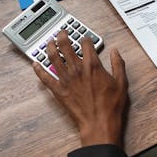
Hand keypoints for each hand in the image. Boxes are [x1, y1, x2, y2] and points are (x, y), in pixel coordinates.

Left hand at [33, 30, 128, 146]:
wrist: (99, 123)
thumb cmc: (110, 106)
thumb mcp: (121, 82)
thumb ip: (118, 64)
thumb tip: (115, 52)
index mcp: (93, 65)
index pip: (86, 44)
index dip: (85, 38)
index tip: (85, 38)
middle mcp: (77, 69)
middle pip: (66, 46)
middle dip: (63, 36)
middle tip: (61, 32)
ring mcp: (66, 79)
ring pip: (54, 58)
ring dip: (50, 47)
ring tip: (49, 42)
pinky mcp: (58, 90)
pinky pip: (45, 78)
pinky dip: (39, 70)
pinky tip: (35, 64)